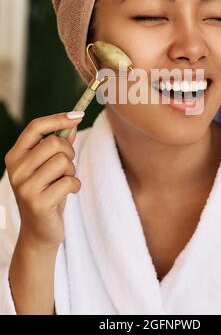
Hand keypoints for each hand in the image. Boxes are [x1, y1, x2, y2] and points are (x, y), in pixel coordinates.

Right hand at [4, 112, 83, 250]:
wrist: (39, 232)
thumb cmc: (47, 193)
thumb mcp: (50, 167)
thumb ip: (59, 144)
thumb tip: (72, 123)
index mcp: (15, 156)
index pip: (35, 127)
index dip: (58, 118)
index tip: (79, 114)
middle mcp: (16, 169)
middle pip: (54, 143)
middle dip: (69, 153)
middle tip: (66, 167)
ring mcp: (25, 186)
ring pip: (63, 161)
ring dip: (71, 171)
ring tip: (63, 182)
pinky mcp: (38, 202)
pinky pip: (69, 181)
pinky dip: (75, 186)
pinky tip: (67, 194)